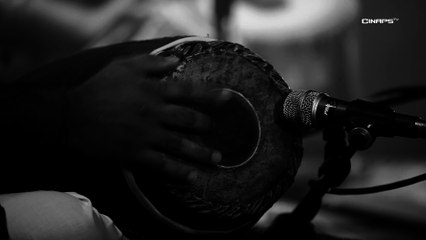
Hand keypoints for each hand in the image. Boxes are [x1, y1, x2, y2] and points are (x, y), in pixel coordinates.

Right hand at [66, 54, 229, 181]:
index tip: (230, 98)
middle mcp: (154, 113)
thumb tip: (176, 61)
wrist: (70, 116)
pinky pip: (161, 166)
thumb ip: (151, 62)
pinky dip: (178, 173)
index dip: (212, 94)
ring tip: (217, 159)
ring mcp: (146, 135)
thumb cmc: (98, 87)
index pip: (189, 91)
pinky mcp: (135, 154)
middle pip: (190, 120)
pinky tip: (192, 178)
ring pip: (181, 145)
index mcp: (153, 91)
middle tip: (218, 130)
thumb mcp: (123, 66)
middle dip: (208, 125)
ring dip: (202, 153)